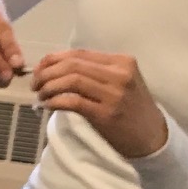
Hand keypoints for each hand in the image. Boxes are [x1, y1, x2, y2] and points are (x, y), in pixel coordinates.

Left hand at [31, 49, 169, 158]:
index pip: (79, 53)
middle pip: (72, 65)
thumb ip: (94, 71)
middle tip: (35, 85)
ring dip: (49, 87)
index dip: (52, 59)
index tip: (39, 70)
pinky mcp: (106, 114)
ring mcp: (114, 94)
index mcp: (121, 61)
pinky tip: (49, 106)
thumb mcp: (119, 81)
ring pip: (71, 80)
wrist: (152, 135)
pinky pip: (73, 102)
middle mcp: (119, 74)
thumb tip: (54, 67)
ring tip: (41, 96)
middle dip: (46, 73)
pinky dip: (55, 102)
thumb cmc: (131, 107)